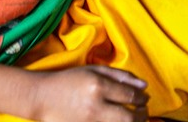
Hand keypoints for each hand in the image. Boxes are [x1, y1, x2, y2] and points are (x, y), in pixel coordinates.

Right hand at [29, 65, 147, 121]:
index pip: (130, 96)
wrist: (42, 97)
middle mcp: (94, 106)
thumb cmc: (69, 80)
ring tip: (134, 118)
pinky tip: (118, 121)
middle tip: (144, 111)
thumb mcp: (94, 70)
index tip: (144, 98)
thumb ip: (121, 76)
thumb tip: (144, 86)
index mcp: (98, 86)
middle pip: (129, 118)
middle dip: (142, 115)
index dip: (142, 99)